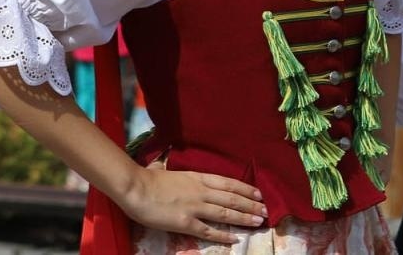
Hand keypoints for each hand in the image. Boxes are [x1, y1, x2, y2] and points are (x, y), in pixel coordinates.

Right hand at [117, 164, 266, 244]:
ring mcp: (195, 207)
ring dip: (244, 218)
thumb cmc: (147, 178)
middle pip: (232, 198)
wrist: (136, 188)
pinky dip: (223, 235)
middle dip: (251, 205)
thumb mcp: (164, 169)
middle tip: (265, 211)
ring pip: (225, 213)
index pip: (228, 182)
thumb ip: (169, 168)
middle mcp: (201, 191)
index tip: (258, 194)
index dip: (245, 189)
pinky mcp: (186, 223)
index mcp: (197, 177)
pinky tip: (235, 239)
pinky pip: (209, 231)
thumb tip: (162, 164)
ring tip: (259, 222)